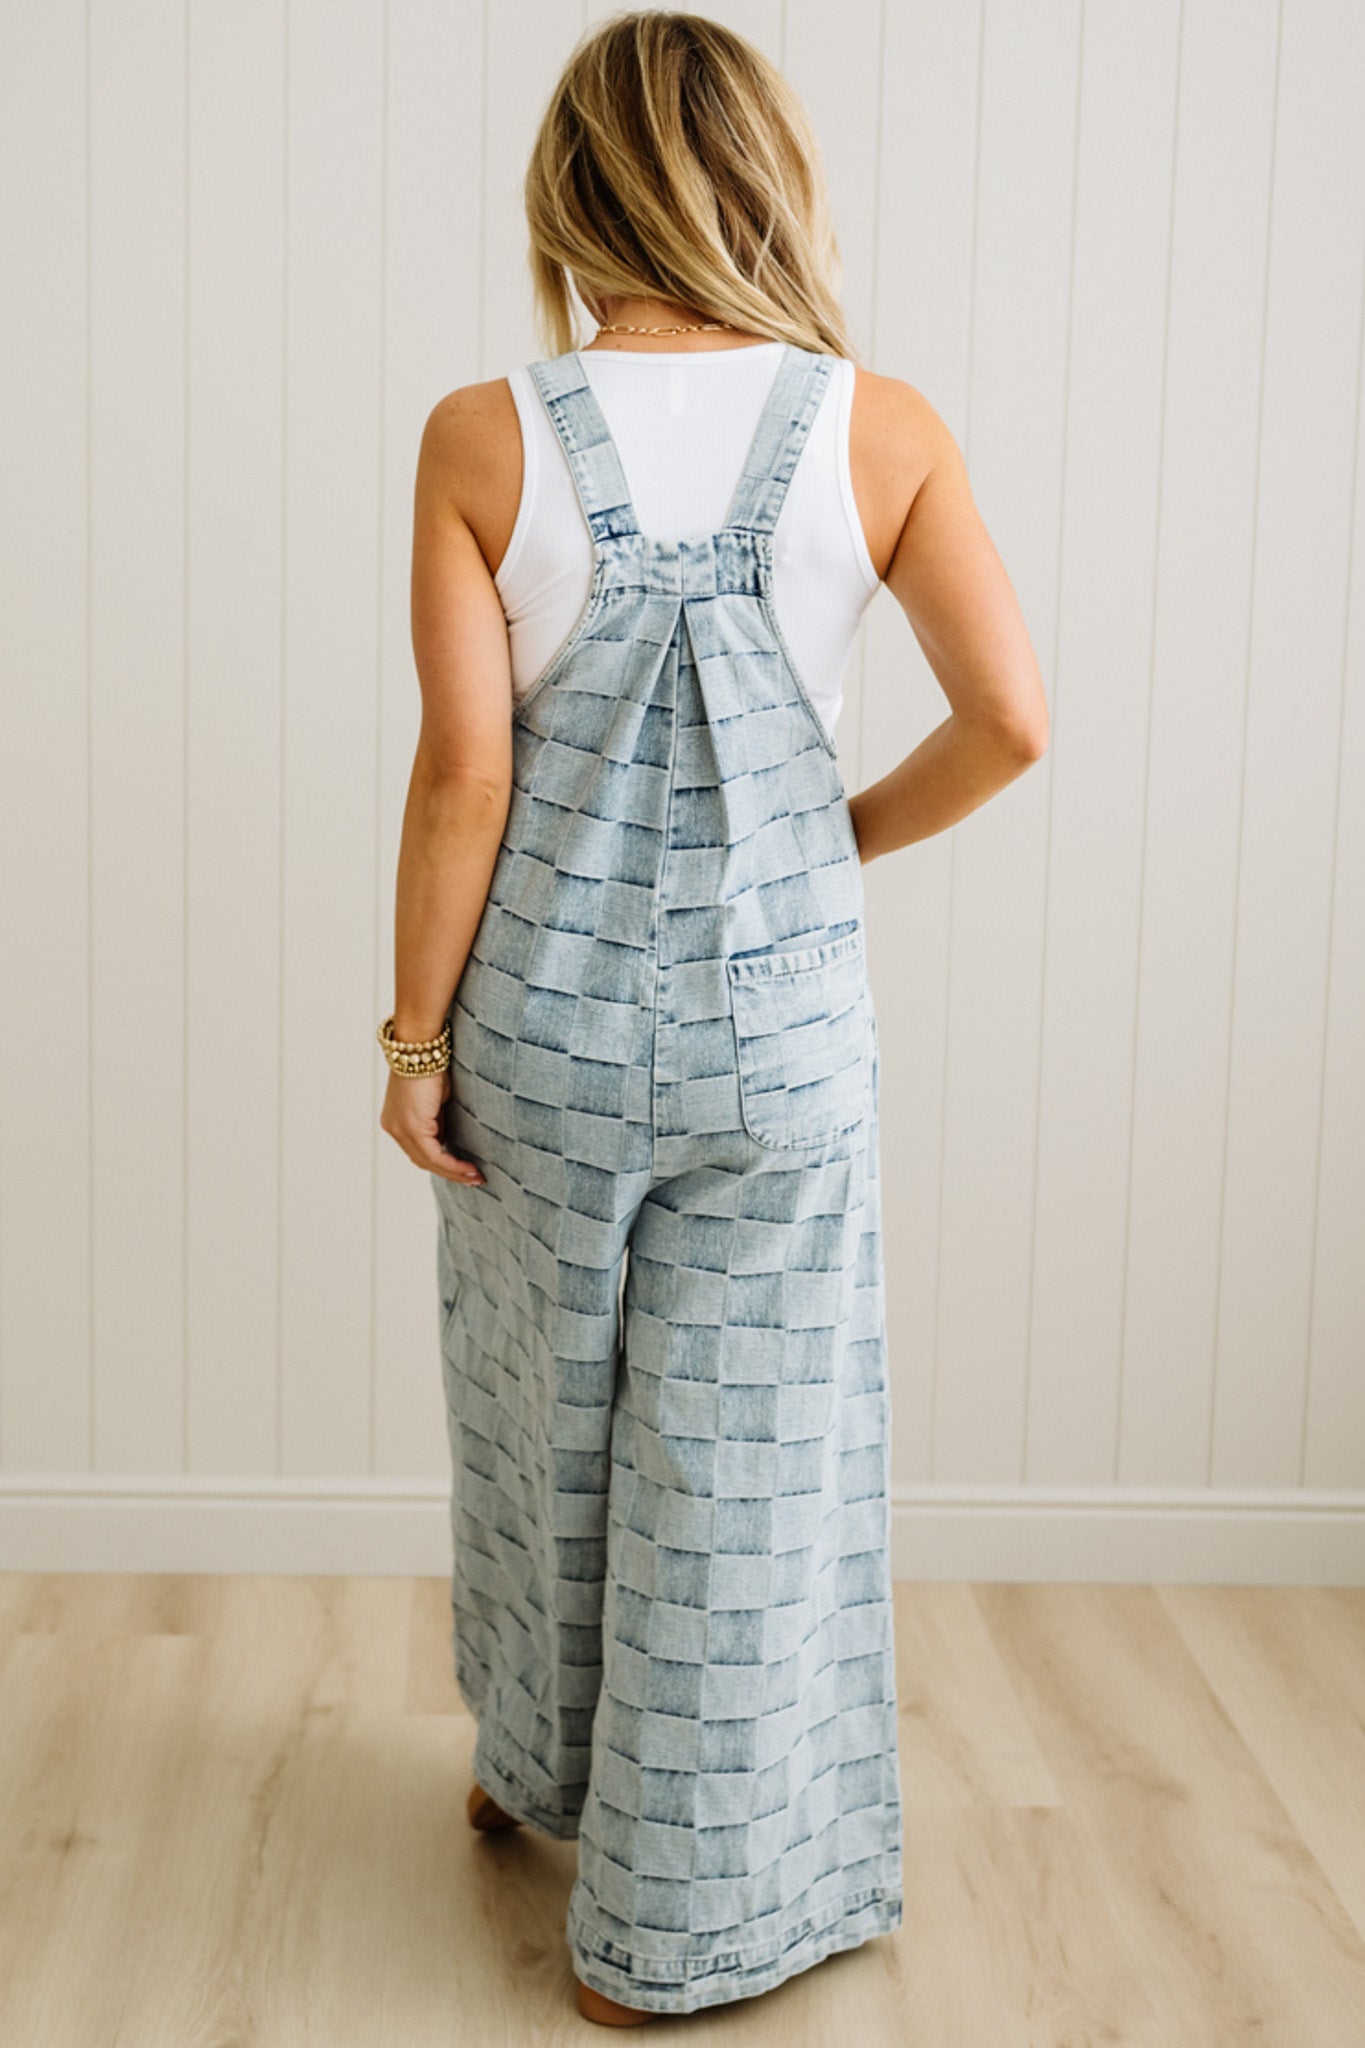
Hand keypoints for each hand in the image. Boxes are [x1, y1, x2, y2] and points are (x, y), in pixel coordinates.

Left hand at [380, 1066, 485, 1185]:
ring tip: (476, 1177)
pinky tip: (469, 1169)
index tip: (466, 1170)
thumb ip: (439, 1119)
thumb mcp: (436, 1098)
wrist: (421, 1044)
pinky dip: (453, 1164)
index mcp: (396, 1121)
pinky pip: (433, 1155)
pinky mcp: (411, 1127)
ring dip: (454, 1172)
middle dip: (450, 1173)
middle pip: (423, 1161)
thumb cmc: (431, 1062)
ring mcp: (400, 1129)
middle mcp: (393, 1128)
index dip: (442, 1164)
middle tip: (475, 1179)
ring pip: (428, 1162)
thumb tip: (450, 1137)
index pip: (419, 1151)